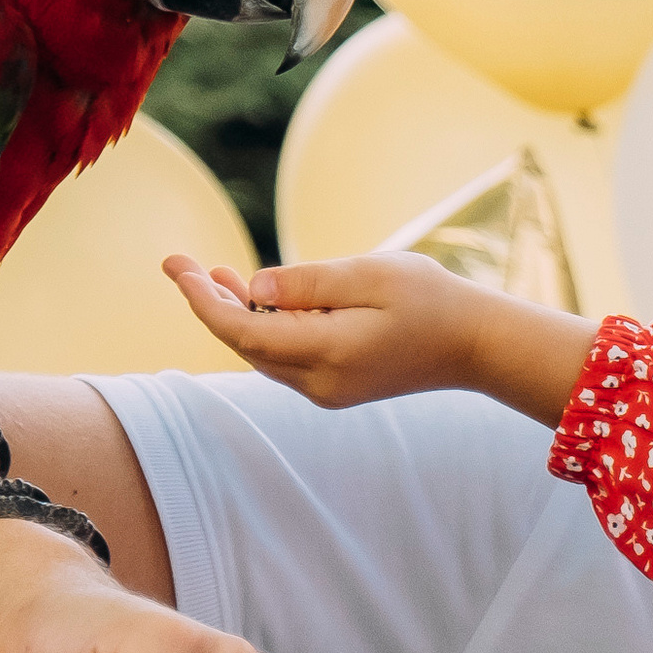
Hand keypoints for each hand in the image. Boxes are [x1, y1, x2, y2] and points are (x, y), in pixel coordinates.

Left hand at [165, 251, 595, 427]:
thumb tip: (254, 286)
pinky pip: (284, 357)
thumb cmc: (429, 300)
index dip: (203, 300)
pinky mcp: (335, 386)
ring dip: (235, 315)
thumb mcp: (369, 274)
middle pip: (245, 345)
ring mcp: (326, 390)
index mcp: (326, 353)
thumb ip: (308, 282)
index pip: (243, 331)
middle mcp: (319, 382)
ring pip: (262, 352)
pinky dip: (264, 327)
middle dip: (211, 304)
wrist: (475, 344)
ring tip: (210, 274)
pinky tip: (255, 297)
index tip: (177, 266)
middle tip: (180, 262)